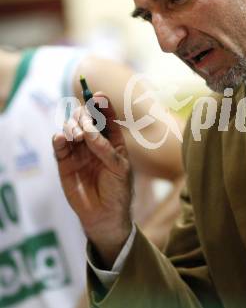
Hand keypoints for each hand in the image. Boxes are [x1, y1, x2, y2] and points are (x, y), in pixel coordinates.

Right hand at [53, 93, 131, 267]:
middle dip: (84, 115)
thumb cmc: (118, 190)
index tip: (98, 96)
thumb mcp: (119, 168)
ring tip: (78, 136)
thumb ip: (105, 149)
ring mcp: (79, 151)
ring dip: (72, 126)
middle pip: (85, 118)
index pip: (106, 116)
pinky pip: (59, 146)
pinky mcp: (65, 163)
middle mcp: (94, 142)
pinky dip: (58, 139)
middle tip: (86, 124)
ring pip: (70, 128)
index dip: (101, 104)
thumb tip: (89, 131)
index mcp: (112, 139)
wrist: (106, 215)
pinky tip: (61, 138)